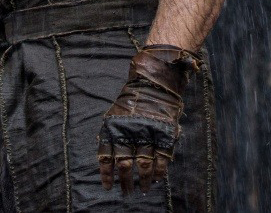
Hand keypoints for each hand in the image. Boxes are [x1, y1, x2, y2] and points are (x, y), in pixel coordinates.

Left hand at [97, 45, 199, 194]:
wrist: (155, 79)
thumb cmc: (134, 97)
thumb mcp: (117, 112)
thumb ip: (114, 134)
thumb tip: (109, 161)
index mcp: (113, 125)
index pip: (106, 156)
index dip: (107, 174)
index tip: (108, 186)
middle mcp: (128, 131)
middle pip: (125, 165)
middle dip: (125, 182)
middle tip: (126, 193)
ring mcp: (147, 132)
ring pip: (143, 165)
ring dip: (143, 180)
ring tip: (143, 190)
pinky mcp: (164, 133)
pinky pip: (161, 158)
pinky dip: (159, 171)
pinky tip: (157, 179)